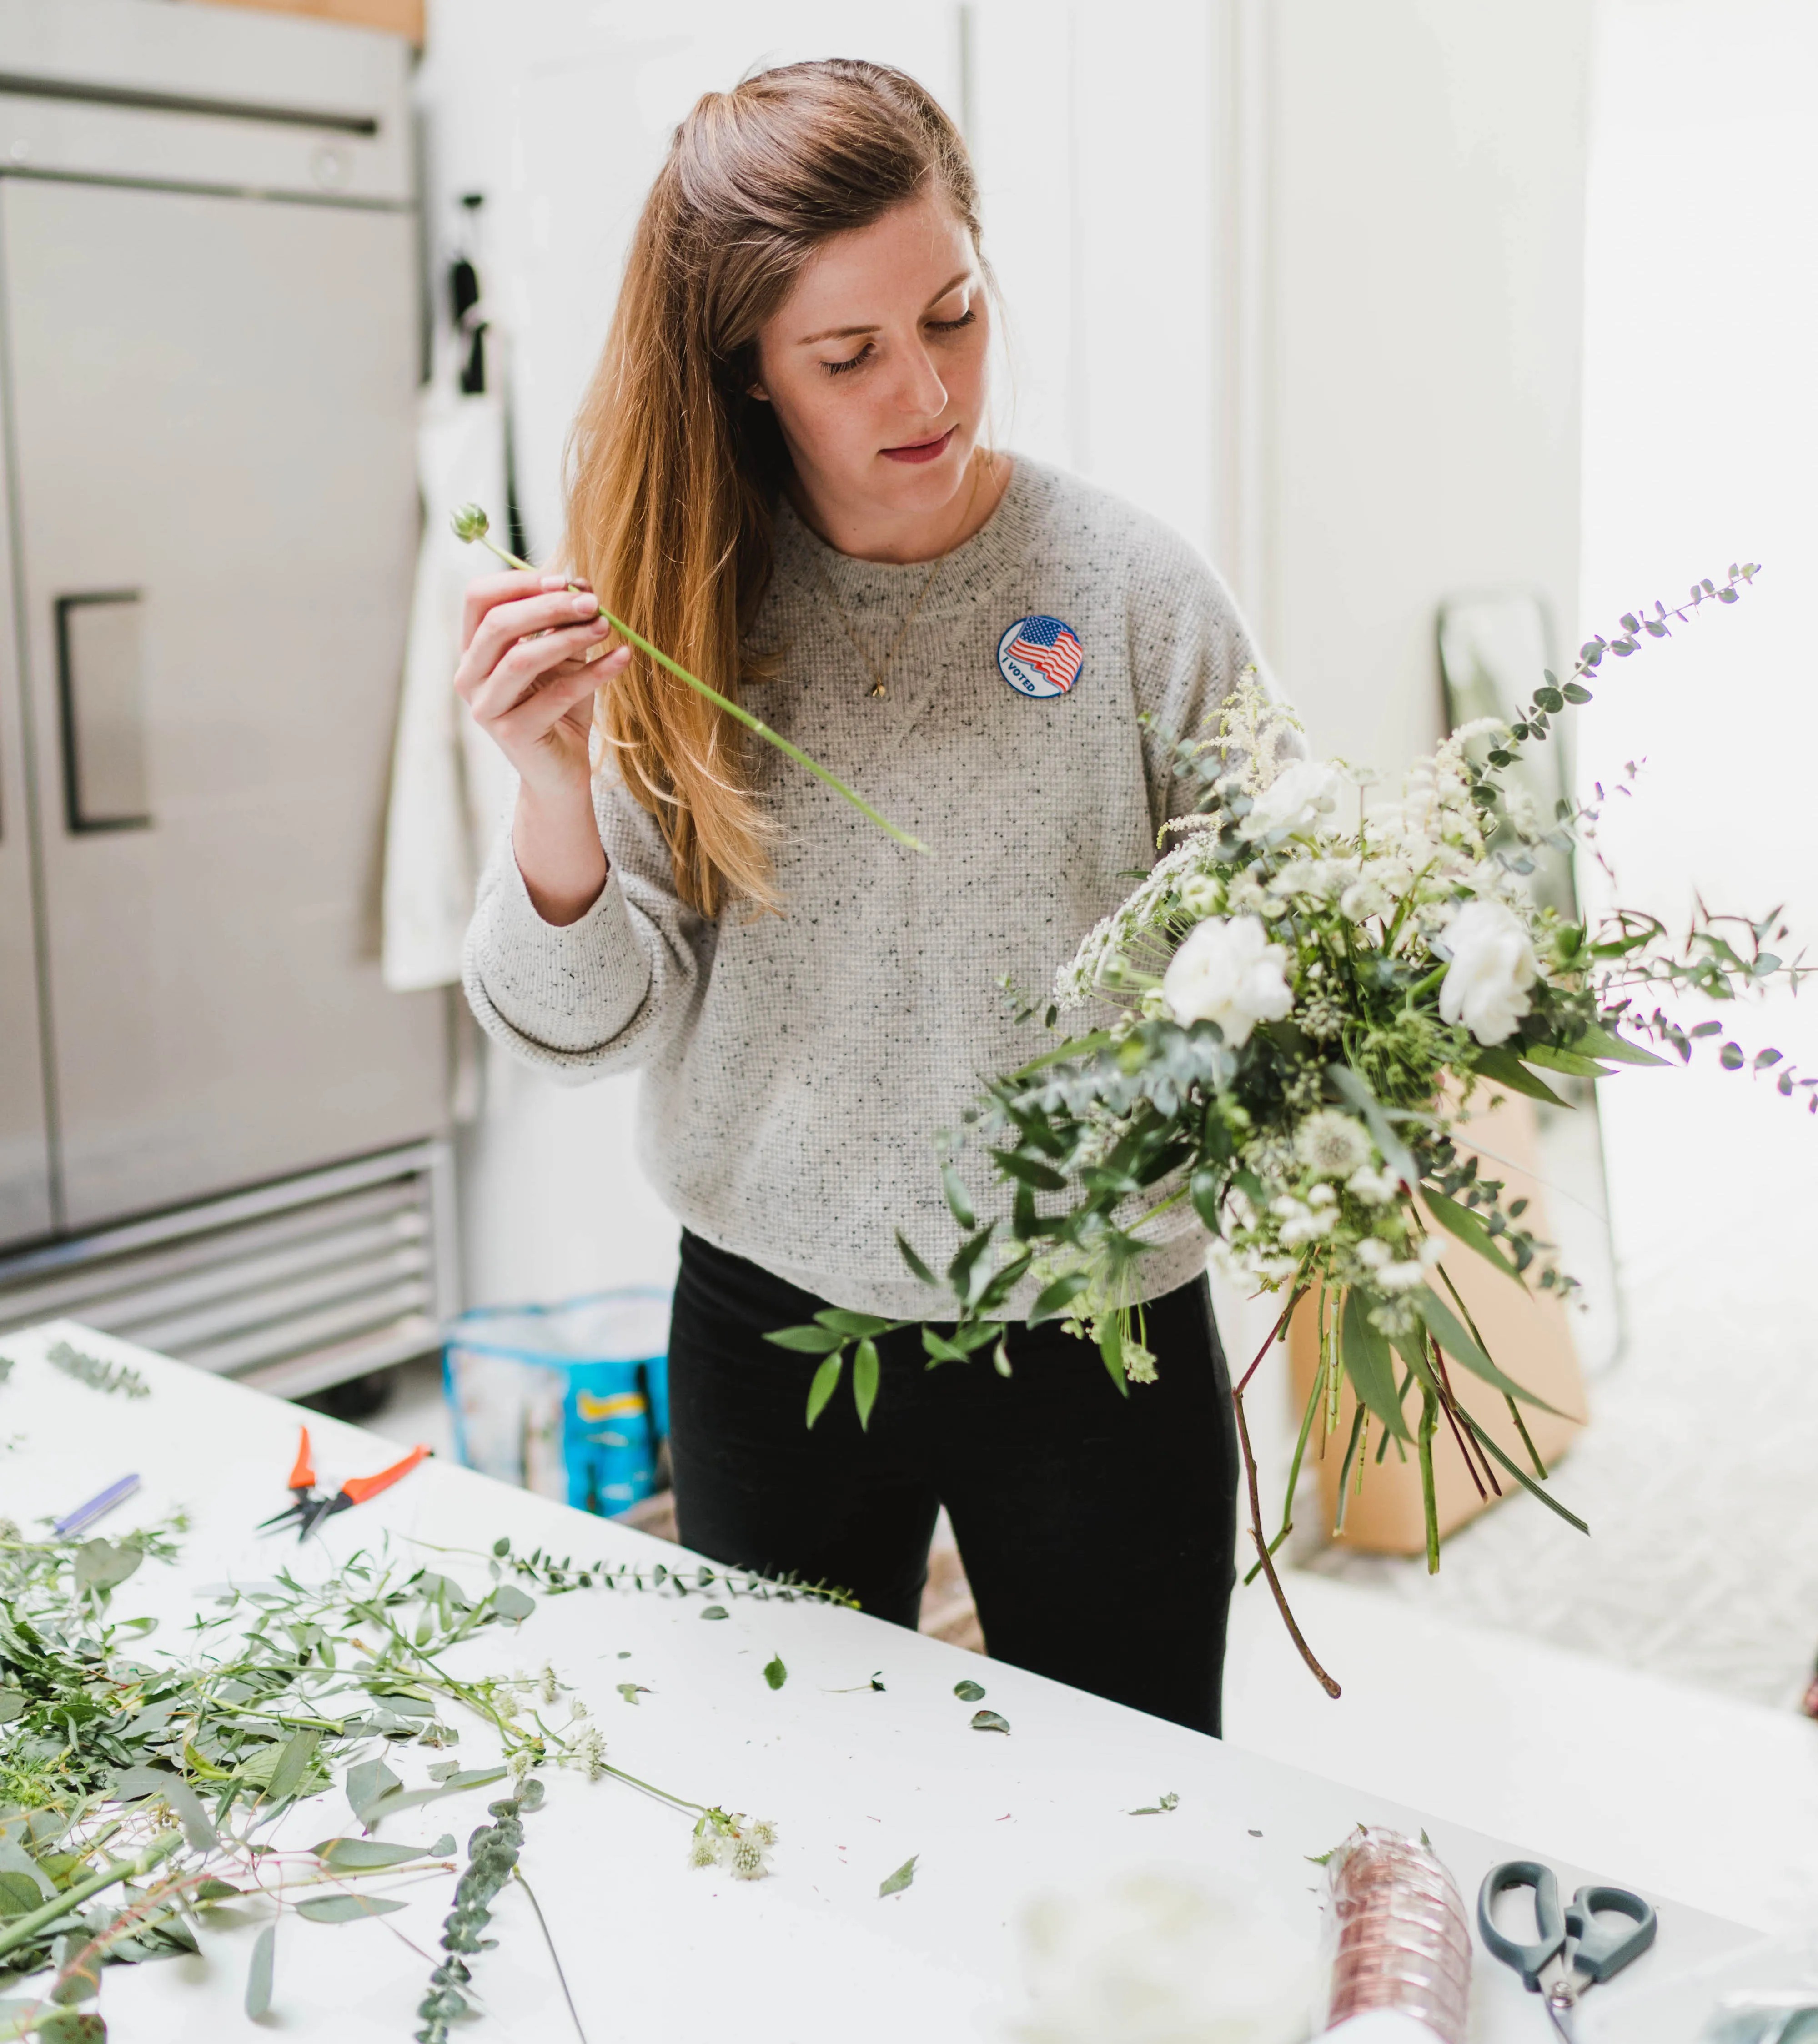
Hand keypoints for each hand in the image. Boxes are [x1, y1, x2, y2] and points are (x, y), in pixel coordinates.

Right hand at [454, 570, 628, 799]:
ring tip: (606, 625)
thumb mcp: (563, 656)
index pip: (479, 598)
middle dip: (548, 606)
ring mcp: (486, 708)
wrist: (561, 770)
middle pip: (498, 624)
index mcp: (474, 651)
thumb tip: (582, 583)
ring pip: (522, 659)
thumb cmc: (559, 707)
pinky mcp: (513, 733)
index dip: (520, 583)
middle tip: (592, 602)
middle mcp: (469, 677)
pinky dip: (595, 672)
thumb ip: (565, 622)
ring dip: (568, 637)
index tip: (565, 580)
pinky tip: (623, 656)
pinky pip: (558, 694)